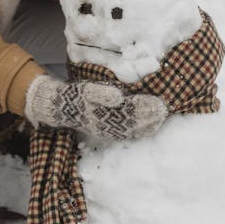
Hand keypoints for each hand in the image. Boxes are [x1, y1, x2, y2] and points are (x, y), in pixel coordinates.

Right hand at [25, 73, 167, 140]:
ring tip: (161, 115)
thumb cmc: (75, 96)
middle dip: (149, 116)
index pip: (129, 115)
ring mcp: (109, 130)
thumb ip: (101, 93)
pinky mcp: (109, 130)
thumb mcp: (85, 90)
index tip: (158, 102)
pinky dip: (140, 129)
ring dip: (148, 123)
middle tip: (164, 108)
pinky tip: (151, 124)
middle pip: (133, 124)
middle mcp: (108, 127)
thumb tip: (119, 97)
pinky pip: (128, 132)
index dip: (144, 109)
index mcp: (104, 117)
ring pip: (133, 130)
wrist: (61, 108)